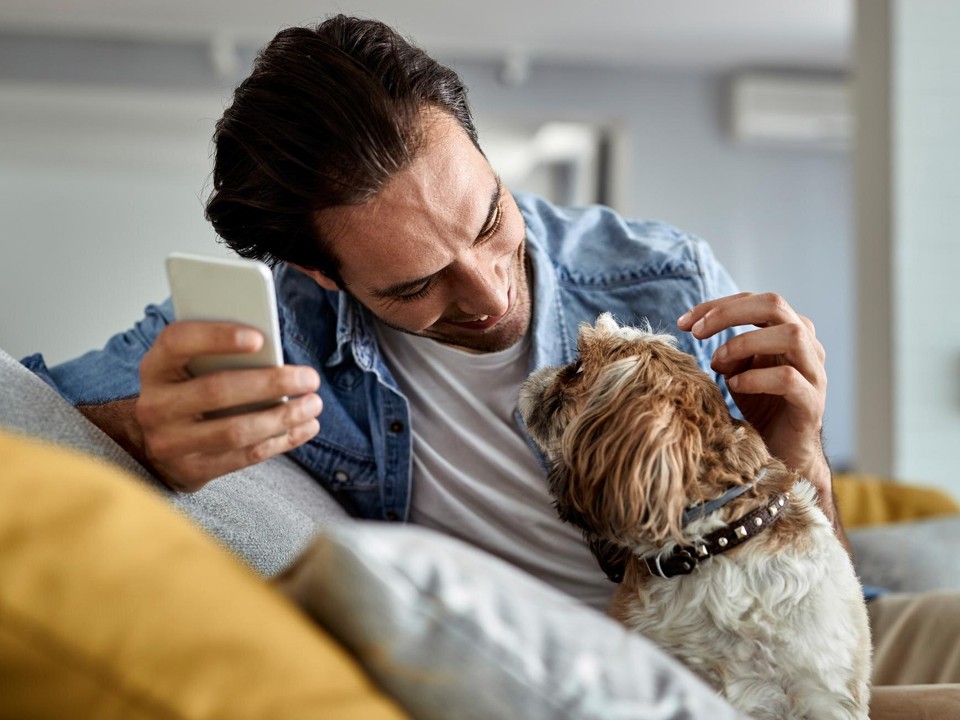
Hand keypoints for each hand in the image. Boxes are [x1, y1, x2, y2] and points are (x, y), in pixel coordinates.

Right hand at [135, 321, 321, 491]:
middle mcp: (155, 405)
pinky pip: (244, 456)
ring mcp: (169, 443)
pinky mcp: (192, 471)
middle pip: (217, 391)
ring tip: (313, 404)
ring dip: (283, 417)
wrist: (156, 444)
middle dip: (271, 383)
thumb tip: (273, 354)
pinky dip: (281, 441)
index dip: (217, 338)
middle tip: (310, 378)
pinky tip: (305, 427)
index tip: (259, 338)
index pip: (178, 342)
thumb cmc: (188, 392)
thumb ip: (220, 356)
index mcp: (156, 367)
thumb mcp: (190, 367)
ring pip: (235, 431)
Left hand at [677, 292, 829, 492]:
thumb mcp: (737, 372)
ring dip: (745, 342)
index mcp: (788, 332)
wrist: (785, 454)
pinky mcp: (812, 403)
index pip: (754, 301)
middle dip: (729, 313)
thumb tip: (710, 345)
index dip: (717, 306)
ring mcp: (814, 373)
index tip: (684, 323)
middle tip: (697, 333)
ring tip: (717, 363)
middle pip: (775, 304)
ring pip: (791, 335)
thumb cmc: (761, 406)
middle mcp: (807, 346)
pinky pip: (788, 378)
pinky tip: (734, 386)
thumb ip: (728, 354)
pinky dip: (756, 378)